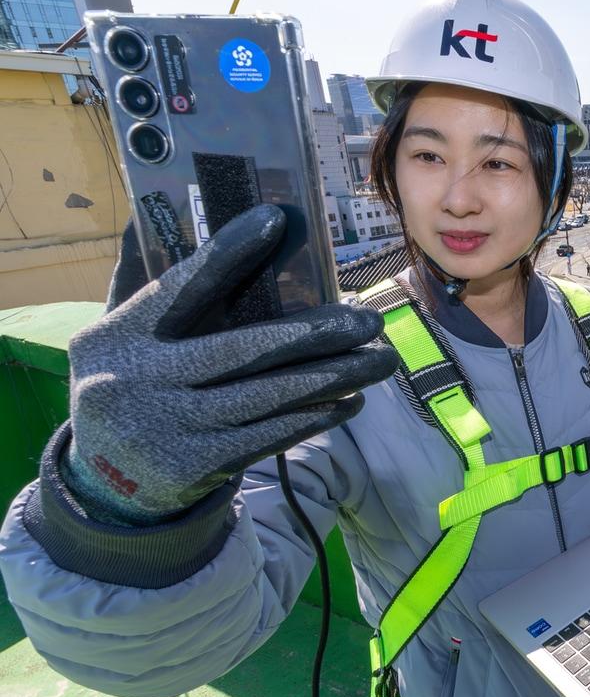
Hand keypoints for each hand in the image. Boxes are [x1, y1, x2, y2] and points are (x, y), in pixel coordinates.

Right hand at [64, 205, 398, 525]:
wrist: (101, 483)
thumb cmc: (129, 383)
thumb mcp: (118, 335)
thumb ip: (139, 280)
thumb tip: (151, 213)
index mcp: (118, 334)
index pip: (180, 287)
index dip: (227, 253)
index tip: (275, 220)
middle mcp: (137, 380)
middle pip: (243, 349)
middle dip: (317, 333)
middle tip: (369, 320)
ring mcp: (166, 428)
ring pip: (268, 396)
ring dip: (335, 376)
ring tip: (381, 361)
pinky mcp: (194, 467)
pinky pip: (269, 435)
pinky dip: (315, 417)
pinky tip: (350, 400)